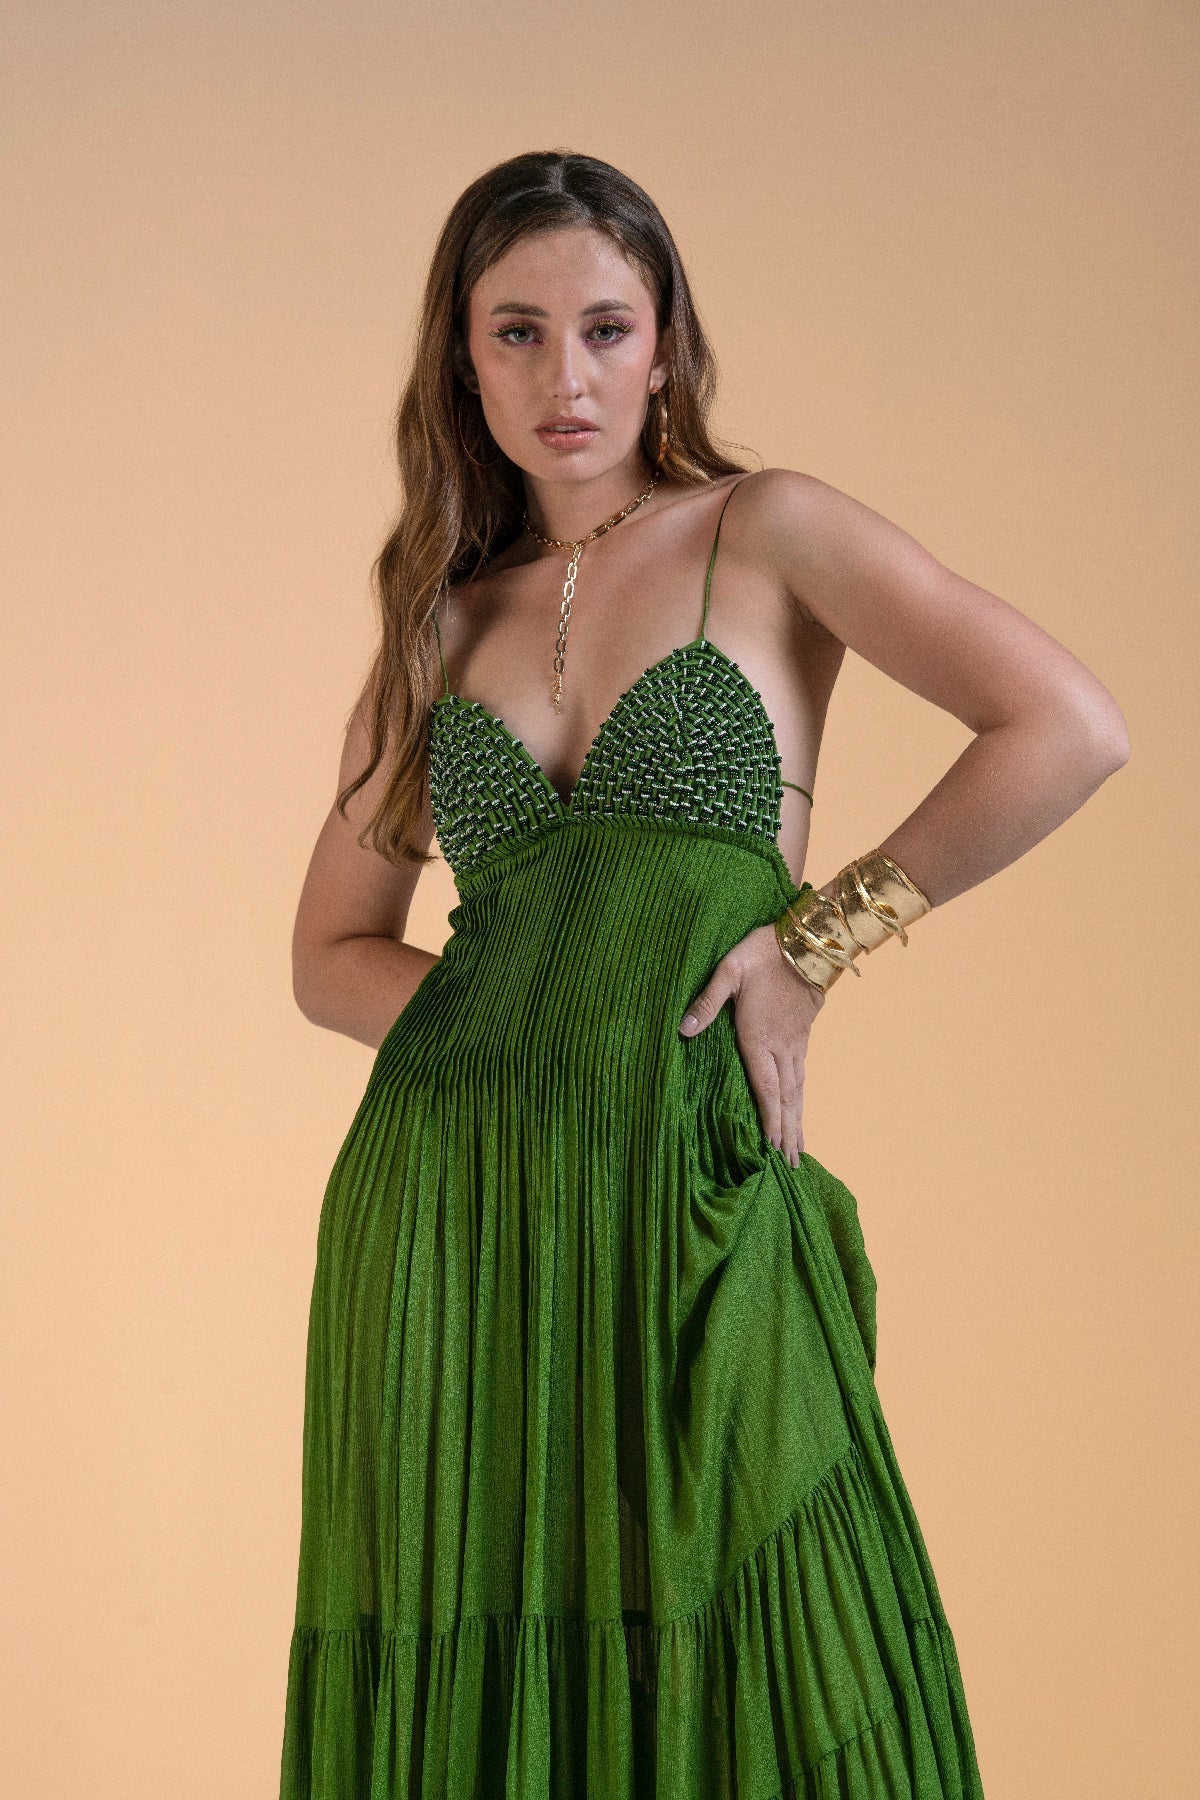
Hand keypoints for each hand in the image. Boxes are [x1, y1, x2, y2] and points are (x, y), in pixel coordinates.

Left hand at [678, 922, 826, 1164]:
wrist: (805, 940)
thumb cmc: (761, 953)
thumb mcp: (727, 971)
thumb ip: (706, 1002)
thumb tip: (683, 1030)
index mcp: (760, 1038)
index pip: (766, 1089)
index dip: (769, 1121)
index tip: (773, 1150)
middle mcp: (781, 1047)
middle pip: (787, 1099)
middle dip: (788, 1133)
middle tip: (792, 1165)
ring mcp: (796, 1042)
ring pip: (798, 1089)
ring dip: (798, 1120)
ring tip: (800, 1148)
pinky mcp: (803, 1033)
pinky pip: (802, 1074)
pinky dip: (801, 1097)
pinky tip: (799, 1106)